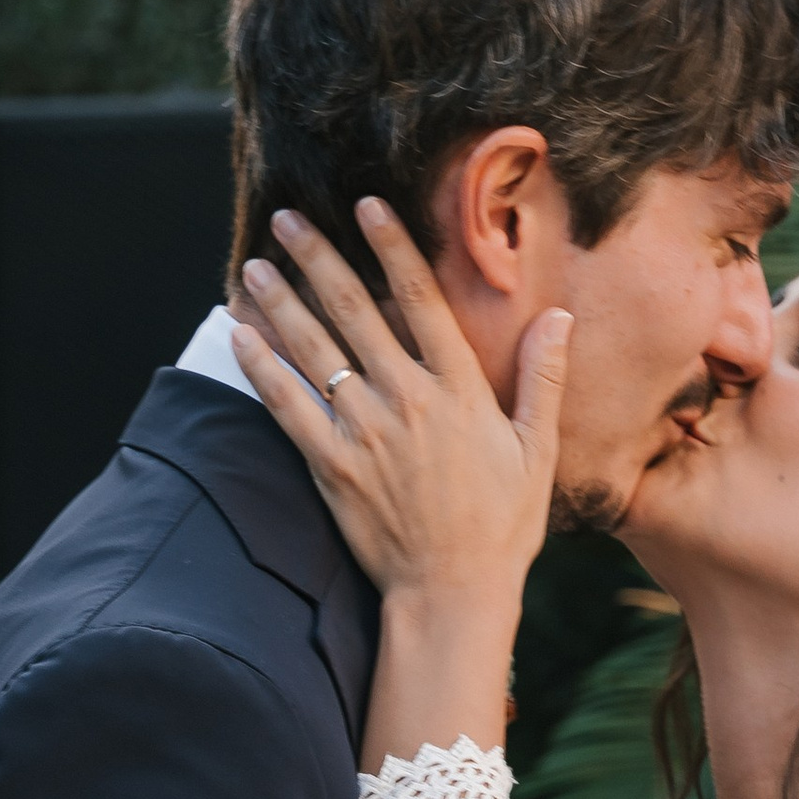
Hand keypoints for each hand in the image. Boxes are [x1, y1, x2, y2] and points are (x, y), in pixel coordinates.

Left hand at [231, 200, 567, 614]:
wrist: (454, 593)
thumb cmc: (503, 527)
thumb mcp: (538, 450)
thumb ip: (544, 378)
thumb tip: (558, 316)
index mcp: (459, 389)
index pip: (420, 299)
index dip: (391, 247)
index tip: (365, 206)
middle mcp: (407, 400)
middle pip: (354, 311)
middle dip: (317, 258)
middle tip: (287, 218)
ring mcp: (364, 432)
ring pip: (313, 351)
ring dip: (280, 302)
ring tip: (255, 266)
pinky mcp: (331, 466)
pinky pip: (287, 406)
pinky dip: (261, 368)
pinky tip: (239, 335)